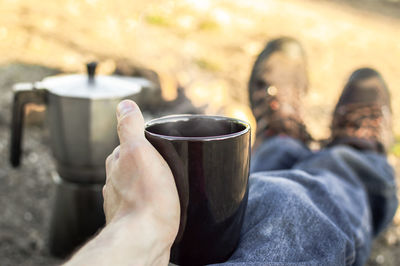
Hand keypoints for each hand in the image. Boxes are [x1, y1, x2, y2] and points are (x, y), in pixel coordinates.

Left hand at [66, 100, 179, 265]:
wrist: (145, 238)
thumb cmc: (147, 198)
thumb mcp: (140, 151)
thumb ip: (130, 127)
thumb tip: (125, 104)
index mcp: (117, 161)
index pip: (131, 142)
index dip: (147, 141)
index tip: (162, 145)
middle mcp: (115, 180)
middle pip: (135, 162)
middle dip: (150, 161)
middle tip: (170, 164)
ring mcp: (123, 200)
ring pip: (139, 183)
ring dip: (151, 182)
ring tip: (169, 184)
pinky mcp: (133, 218)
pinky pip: (144, 202)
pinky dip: (152, 200)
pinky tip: (163, 203)